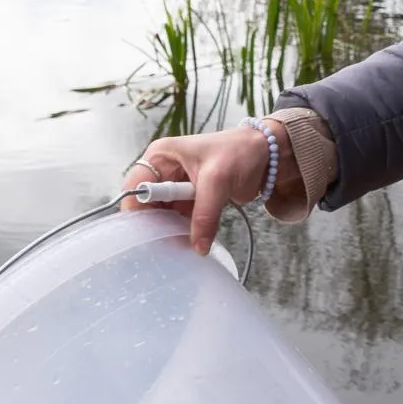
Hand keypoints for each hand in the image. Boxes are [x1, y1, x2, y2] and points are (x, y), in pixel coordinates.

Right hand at [121, 121, 298, 253]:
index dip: (137, 212)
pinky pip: (180, 220)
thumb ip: (205, 214)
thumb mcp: (218, 180)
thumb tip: (198, 246)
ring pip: (163, 215)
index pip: (136, 188)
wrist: (266, 154)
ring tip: (175, 251)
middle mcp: (163, 171)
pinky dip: (183, 232)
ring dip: (169, 231)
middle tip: (161, 249)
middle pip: (147, 205)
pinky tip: (188, 245)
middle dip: (154, 226)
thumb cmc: (239, 152)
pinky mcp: (191, 199)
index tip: (145, 236)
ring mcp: (177, 187)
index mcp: (160, 156)